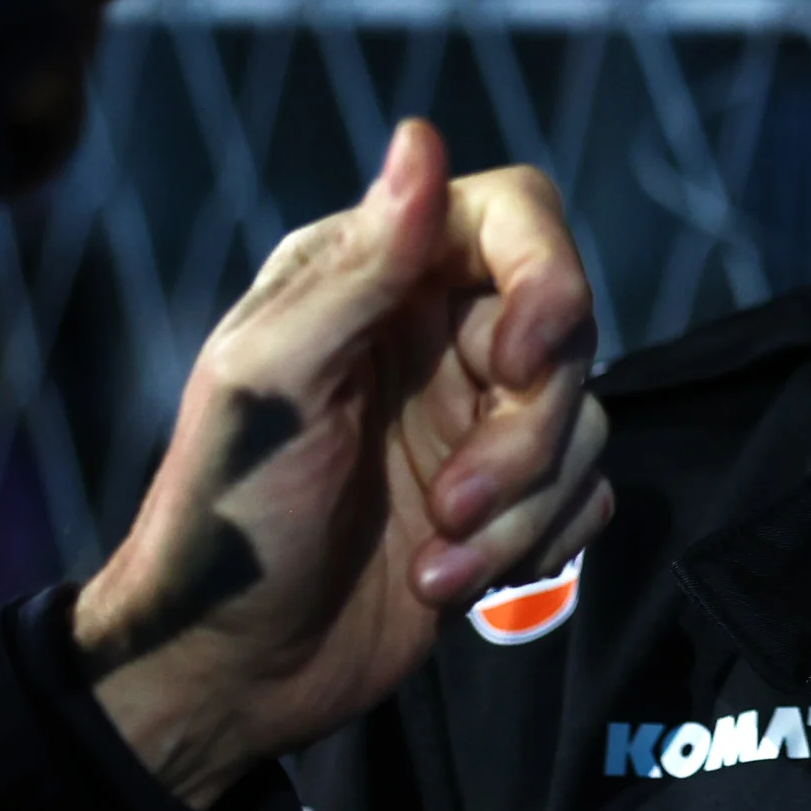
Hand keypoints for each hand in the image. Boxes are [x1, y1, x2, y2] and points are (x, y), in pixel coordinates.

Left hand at [74, 119, 613, 807]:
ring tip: (436, 561)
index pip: (516, 215)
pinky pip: (587, 496)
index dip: (548, 274)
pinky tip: (451, 583)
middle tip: (454, 501)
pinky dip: (535, 548)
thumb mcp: (271, 380)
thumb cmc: (223, 516)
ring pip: (586, 422)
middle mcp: (437, 332)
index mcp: (374, 276)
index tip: (521, 360)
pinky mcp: (512, 503)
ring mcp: (477, 419)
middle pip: (567, 329)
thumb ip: (357, 268)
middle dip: (526, 432)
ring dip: (521, 509)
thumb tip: (421, 138)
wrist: (227, 672)